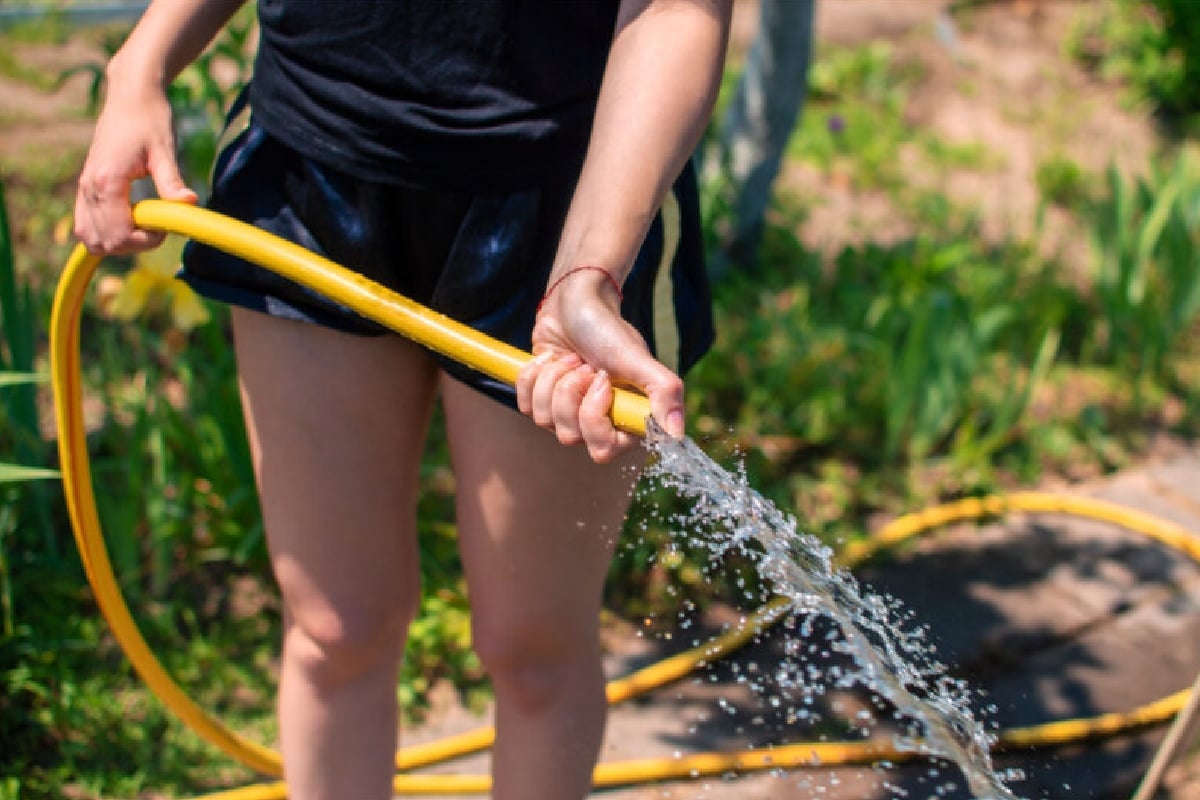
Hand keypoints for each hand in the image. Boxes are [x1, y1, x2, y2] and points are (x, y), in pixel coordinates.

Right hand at [74, 80, 196, 254]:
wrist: (131, 97)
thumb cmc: (150, 120)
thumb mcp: (165, 150)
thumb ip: (172, 181)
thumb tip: (189, 203)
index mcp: (107, 180)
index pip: (118, 234)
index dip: (145, 241)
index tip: (166, 227)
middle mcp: (89, 186)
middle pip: (102, 241)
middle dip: (133, 245)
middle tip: (157, 226)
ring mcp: (84, 188)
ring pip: (89, 237)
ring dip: (118, 242)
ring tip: (144, 224)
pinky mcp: (86, 187)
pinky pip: (86, 225)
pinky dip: (106, 233)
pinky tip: (131, 222)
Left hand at [516, 267, 684, 462]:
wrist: (576, 305)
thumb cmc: (609, 330)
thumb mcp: (638, 358)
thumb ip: (664, 393)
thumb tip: (676, 435)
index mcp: (624, 420)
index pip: (603, 450)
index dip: (595, 416)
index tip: (602, 380)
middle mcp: (596, 423)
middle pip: (570, 436)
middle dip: (571, 392)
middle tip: (585, 365)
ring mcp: (566, 414)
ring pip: (544, 420)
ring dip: (554, 379)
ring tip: (571, 358)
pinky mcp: (541, 400)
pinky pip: (525, 405)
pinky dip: (535, 375)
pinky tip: (551, 358)